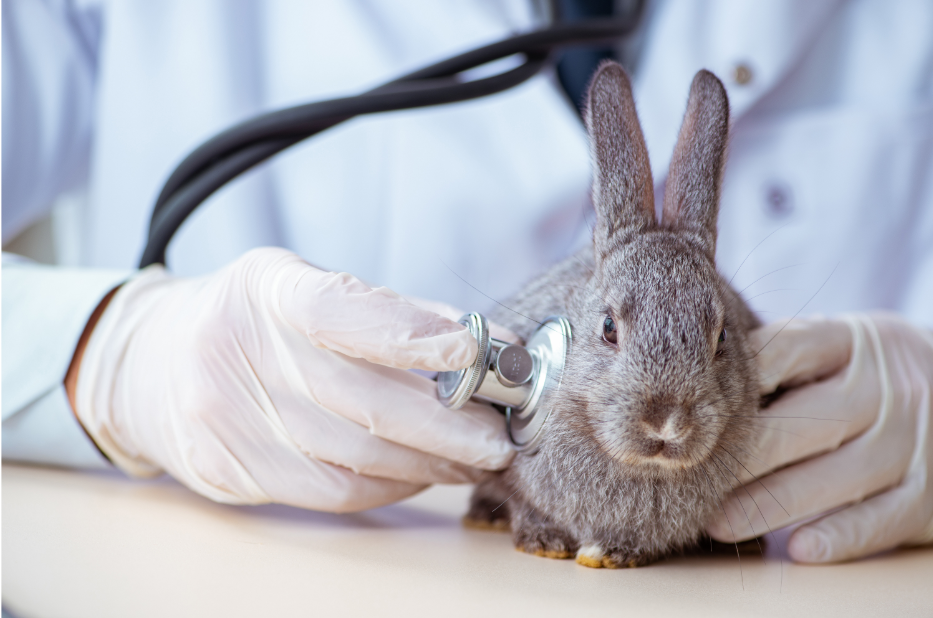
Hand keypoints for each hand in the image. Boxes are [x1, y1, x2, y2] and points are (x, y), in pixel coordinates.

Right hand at [70, 248, 512, 511]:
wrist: (151, 364)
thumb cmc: (252, 320)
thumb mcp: (304, 287)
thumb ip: (389, 312)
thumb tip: (484, 343)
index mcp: (267, 290)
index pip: (345, 312)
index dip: (415, 334)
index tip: (477, 350)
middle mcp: (239, 351)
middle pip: (364, 402)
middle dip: (448, 426)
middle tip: (499, 437)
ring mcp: (228, 417)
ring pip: (355, 457)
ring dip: (429, 464)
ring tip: (473, 460)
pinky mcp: (230, 470)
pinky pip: (330, 491)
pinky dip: (389, 486)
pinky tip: (420, 474)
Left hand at [706, 313, 932, 562]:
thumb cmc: (861, 373)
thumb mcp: (833, 346)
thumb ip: (777, 357)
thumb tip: (694, 389)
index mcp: (852, 343)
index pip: (788, 349)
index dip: (738, 379)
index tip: (691, 409)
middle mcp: (885, 389)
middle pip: (806, 421)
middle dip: (744, 455)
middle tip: (691, 478)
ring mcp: (909, 442)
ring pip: (835, 477)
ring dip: (771, 503)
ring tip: (718, 522)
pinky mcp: (926, 495)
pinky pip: (880, 519)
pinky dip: (839, 536)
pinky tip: (797, 548)